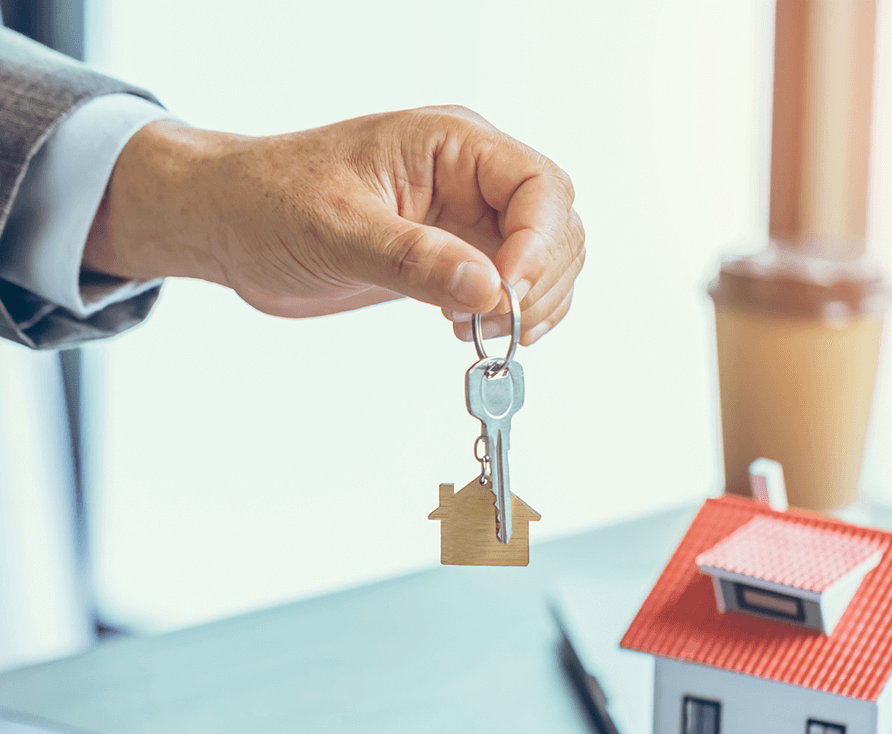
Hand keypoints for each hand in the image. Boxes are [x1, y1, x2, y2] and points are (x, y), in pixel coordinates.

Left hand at [84, 106, 583, 344]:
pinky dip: (514, 317)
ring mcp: (467, 218)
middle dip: (540, 281)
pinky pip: (516, 287)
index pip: (537, 186)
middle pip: (556, 225)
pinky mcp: (456, 256)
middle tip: (494, 323)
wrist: (232, 225)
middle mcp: (469, 177)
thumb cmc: (268, 202)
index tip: (506, 296)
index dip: (537, 246)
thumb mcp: (337, 230)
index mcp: (450, 144)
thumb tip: (487, 289)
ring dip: (532, 305)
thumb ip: (415, 260)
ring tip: (479, 329)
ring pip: (547, 260)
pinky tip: (472, 329)